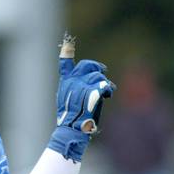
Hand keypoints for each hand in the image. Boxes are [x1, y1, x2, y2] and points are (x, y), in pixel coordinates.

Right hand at [49, 34, 115, 160]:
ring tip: (107, 90)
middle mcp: (72, 82)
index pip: (65, 64)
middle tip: (103, 72)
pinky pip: (104, 85)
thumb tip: (92, 82)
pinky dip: (108, 89)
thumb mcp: (69, 101)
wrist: (71, 131)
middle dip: (96, 67)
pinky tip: (108, 94)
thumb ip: (77, 88)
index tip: (67, 42)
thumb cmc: (71, 119)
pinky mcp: (92, 93)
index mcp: (65, 83)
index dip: (67, 52)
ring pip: (98, 76)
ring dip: (104, 82)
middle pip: (87, 65)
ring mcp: (82, 87)